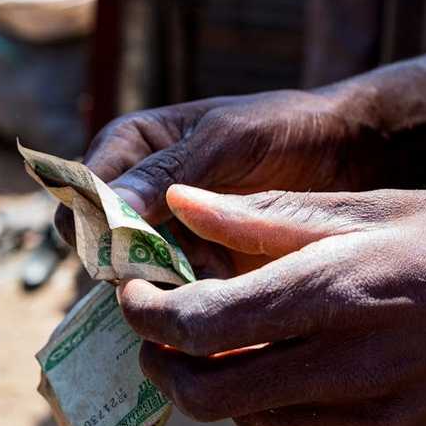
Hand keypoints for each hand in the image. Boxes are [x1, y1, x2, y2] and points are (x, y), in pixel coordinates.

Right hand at [57, 89, 385, 276]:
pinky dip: (195, 297)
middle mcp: (136, 194)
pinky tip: (229, 285)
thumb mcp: (227, 141)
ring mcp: (165, 235)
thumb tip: (107, 207)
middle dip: (133, 262)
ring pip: (135, 277)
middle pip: (100, 245)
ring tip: (217, 270)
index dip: (93, 225)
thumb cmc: (284, 129)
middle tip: (178, 265)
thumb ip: (168, 172)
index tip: (128, 245)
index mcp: (128, 148)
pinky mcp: (195, 267)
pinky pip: (173, 294)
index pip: (79, 195)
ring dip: (168, 284)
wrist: (347, 155)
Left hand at [117, 185, 425, 425]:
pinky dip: (287, 394)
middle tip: (164, 330)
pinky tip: (316, 353)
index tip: (135, 293)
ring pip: (252, 417)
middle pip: (207, 395)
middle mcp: (350, 368)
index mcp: (339, 293)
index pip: (199, 326)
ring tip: (242, 332)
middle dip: (166, 365)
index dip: (146, 314)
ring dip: (225, 380)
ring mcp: (376, 417)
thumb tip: (182, 205)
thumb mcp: (376, 207)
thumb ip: (266, 218)